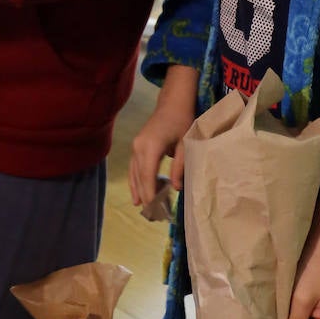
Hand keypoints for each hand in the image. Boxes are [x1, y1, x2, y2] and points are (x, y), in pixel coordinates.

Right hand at [128, 65, 198, 206]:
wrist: (172, 103)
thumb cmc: (182, 121)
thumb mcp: (185, 144)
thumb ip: (180, 166)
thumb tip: (175, 189)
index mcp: (151, 146)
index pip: (147, 175)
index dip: (149, 193)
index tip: (153, 209)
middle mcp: (139, 147)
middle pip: (139, 177)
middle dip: (144, 196)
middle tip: (152, 215)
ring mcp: (135, 146)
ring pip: (134, 173)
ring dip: (139, 190)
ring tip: (144, 209)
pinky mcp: (136, 146)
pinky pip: (134, 168)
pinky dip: (136, 181)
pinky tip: (138, 194)